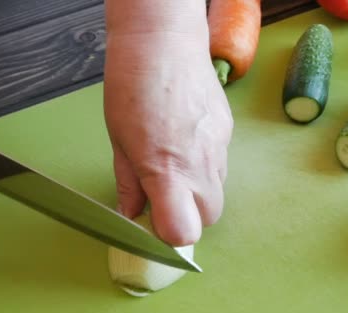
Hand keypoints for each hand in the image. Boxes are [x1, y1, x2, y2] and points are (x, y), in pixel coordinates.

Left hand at [103, 31, 232, 245]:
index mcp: (166, 170)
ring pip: (218, 190)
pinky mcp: (228, 131)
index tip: (155, 224)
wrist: (163, 42)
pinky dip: (206, 165)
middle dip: (189, 216)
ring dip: (198, 190)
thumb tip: (131, 213)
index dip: (170, 235)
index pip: (185, 232)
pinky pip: (222, 163)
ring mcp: (219, 148)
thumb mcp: (120, 142)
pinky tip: (188, 141)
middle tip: (165, 197)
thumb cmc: (133, 86)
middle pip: (209, 218)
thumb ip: (130, 184)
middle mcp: (200, 164)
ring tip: (176, 163)